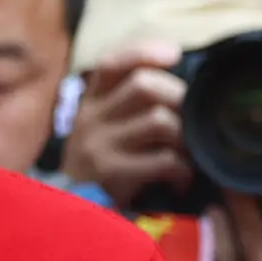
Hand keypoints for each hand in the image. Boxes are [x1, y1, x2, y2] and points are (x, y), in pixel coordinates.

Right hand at [60, 45, 186, 204]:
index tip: (174, 53)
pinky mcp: (113, 172)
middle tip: (193, 120)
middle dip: (179, 97)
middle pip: (143, 86)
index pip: (112, 64)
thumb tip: (184, 90)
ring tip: (189, 153)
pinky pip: (163, 159)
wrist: (68, 207)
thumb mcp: (102, 128)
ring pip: (159, 120)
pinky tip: (181, 179)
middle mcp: (92, 117)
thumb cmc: (98, 164)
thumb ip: (129, 105)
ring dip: (185, 136)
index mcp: (91, 101)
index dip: (143, 53)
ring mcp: (101, 144)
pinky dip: (182, 169)